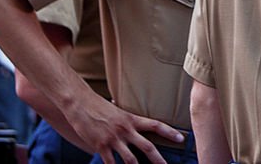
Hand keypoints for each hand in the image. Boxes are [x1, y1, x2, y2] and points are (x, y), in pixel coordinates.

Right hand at [65, 95, 184, 163]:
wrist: (80, 103)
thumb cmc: (97, 105)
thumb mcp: (116, 110)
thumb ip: (124, 118)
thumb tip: (126, 115)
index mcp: (131, 119)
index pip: (155, 125)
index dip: (169, 132)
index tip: (181, 138)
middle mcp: (125, 129)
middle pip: (147, 146)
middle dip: (158, 159)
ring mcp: (113, 138)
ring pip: (130, 159)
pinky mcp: (101, 146)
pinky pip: (110, 163)